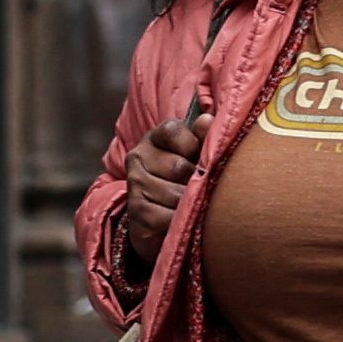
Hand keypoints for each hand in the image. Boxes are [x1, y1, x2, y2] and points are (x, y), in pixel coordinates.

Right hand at [116, 97, 212, 268]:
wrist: (158, 221)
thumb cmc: (182, 182)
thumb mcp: (194, 156)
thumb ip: (203, 137)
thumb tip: (208, 120)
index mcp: (154, 138)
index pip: (172, 131)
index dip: (191, 144)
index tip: (197, 156)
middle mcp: (138, 157)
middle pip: (178, 166)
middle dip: (196, 181)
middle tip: (199, 187)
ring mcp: (135, 185)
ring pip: (176, 194)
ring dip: (191, 203)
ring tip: (193, 205)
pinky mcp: (137, 211)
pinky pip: (170, 216)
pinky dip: (182, 221)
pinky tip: (182, 220)